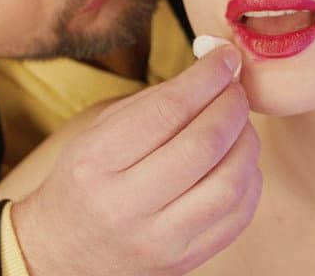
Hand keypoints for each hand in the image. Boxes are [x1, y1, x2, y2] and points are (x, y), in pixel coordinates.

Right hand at [11, 45, 261, 275]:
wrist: (64, 254)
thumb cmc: (85, 182)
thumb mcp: (98, 133)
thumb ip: (155, 101)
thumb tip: (215, 69)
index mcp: (96, 162)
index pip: (168, 110)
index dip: (207, 77)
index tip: (225, 58)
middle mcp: (125, 205)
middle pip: (204, 144)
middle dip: (232, 105)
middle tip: (236, 89)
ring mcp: (158, 240)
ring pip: (230, 182)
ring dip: (247, 142)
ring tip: (240, 126)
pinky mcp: (185, 261)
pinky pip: (238, 216)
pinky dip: (250, 180)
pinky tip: (239, 162)